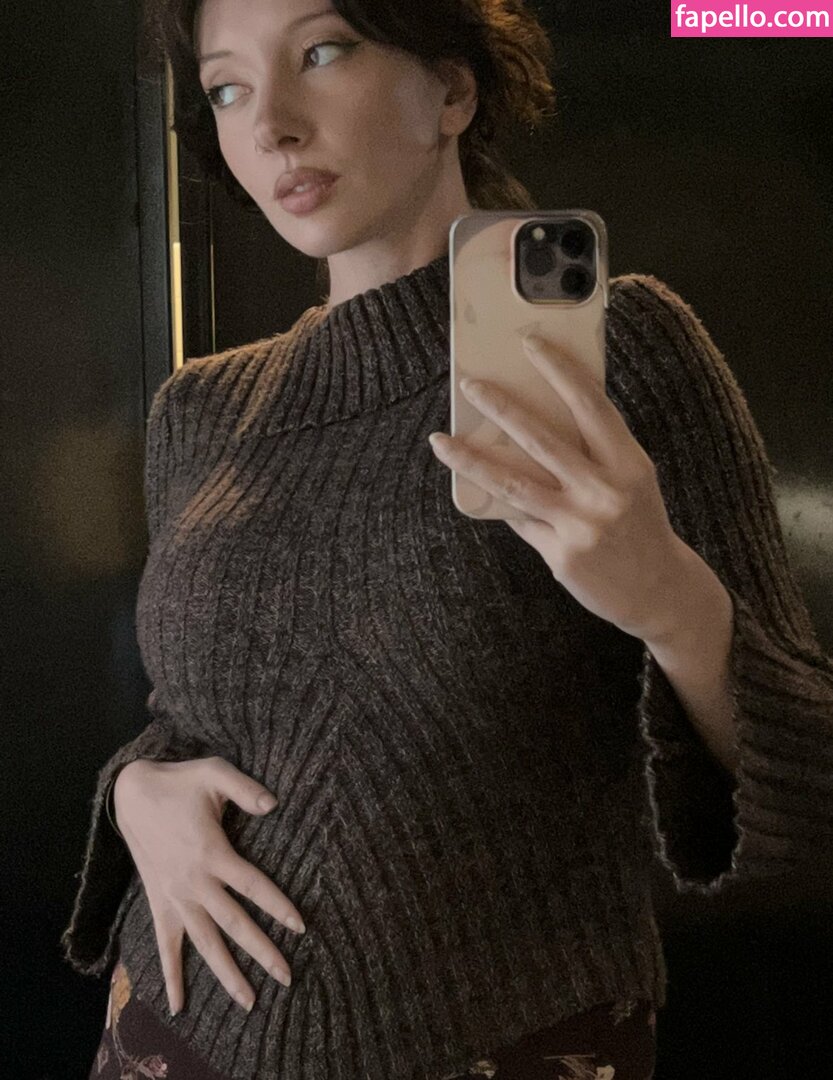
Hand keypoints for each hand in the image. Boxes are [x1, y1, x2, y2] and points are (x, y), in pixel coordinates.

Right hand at [113, 756, 305, 1015]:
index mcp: (212, 852)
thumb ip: (246, 789)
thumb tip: (274, 804)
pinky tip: (178, 1005)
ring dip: (227, 974)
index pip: (253, 886)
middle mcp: (194, 882)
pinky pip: (166, 945)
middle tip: (288, 977)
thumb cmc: (180, 781)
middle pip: (234, 924)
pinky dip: (171, 975)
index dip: (278, 906)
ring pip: (205, 942)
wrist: (132, 793)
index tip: (300, 926)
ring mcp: (175, 896)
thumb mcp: (214, 773)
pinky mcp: (159, 902)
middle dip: (262, 952)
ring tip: (250, 1002)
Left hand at [428, 333, 692, 643]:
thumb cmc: (639, 523)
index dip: (560, 370)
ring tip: (441, 441)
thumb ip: (594, 453)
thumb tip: (532, 421)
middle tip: (470, 383)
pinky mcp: (562, 555)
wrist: (661, 591)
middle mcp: (606, 491)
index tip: (530, 343)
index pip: (590, 405)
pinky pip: (521, 521)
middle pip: (542, 440)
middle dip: (501, 407)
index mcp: (629, 463)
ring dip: (471, 460)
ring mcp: (582, 525)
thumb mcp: (632, 480)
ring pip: (514, 484)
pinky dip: (502, 506)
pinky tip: (481, 491)